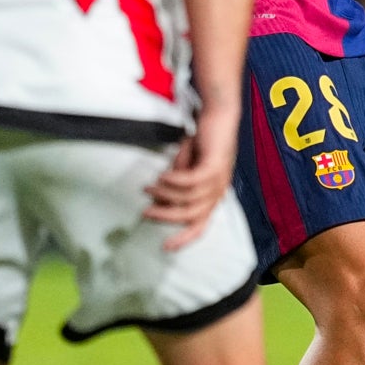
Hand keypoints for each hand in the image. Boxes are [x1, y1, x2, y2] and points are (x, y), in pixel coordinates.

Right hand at [145, 123, 236, 250]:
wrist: (219, 117)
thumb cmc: (203, 142)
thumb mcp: (186, 168)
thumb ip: (176, 184)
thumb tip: (160, 200)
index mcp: (213, 196)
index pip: (201, 225)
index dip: (185, 239)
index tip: (165, 247)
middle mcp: (218, 192)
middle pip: (192, 216)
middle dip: (166, 217)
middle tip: (145, 213)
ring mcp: (218, 180)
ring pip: (188, 199)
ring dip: (165, 195)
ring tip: (148, 189)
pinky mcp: (214, 166)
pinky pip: (190, 181)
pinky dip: (173, 181)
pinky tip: (161, 177)